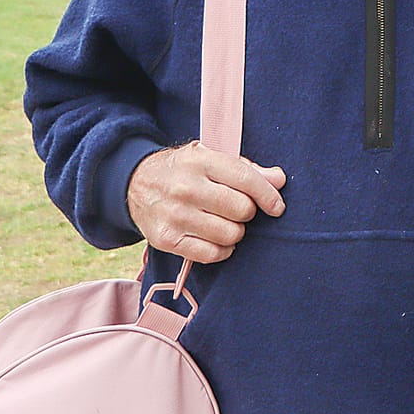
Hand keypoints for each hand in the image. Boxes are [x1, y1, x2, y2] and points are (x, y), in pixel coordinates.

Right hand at [126, 141, 286, 264]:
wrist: (134, 183)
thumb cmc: (184, 170)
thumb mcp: (211, 158)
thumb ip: (247, 169)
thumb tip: (278, 179)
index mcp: (200, 161)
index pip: (245, 179)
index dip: (268, 195)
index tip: (277, 207)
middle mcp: (186, 188)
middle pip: (242, 210)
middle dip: (247, 212)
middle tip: (237, 209)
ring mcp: (175, 215)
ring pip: (230, 235)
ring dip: (234, 232)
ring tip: (223, 222)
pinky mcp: (166, 240)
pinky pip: (212, 255)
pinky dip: (221, 250)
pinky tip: (214, 238)